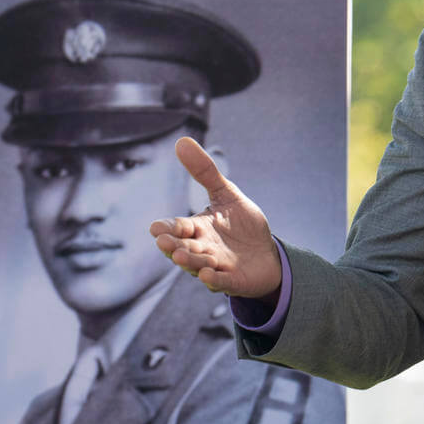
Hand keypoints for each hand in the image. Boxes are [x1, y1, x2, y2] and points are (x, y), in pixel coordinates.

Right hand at [150, 136, 281, 299]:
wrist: (267, 254)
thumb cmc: (242, 225)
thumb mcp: (226, 194)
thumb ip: (204, 172)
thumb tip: (181, 141)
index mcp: (198, 228)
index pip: (178, 228)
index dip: (167, 229)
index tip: (156, 228)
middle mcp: (203, 249)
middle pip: (183, 248)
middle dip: (173, 246)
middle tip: (164, 243)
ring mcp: (217, 266)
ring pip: (198, 265)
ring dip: (190, 261)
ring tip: (182, 256)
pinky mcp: (233, 280)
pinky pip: (221, 282)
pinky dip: (214, 279)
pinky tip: (208, 274)